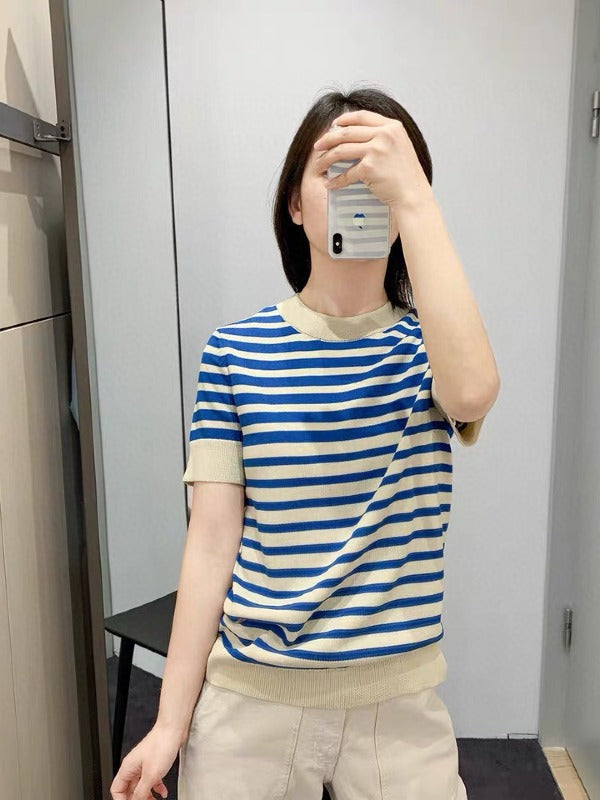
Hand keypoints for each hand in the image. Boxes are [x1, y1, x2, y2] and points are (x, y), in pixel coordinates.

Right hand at [110, 722, 182, 799]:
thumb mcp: (151, 775)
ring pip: (141, 785)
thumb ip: (141, 791)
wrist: (174, 729)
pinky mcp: (155, 762)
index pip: (117, 789)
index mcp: (128, 767)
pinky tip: (163, 792)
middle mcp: (134, 765)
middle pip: (130, 789)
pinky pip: (152, 779)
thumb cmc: (161, 744)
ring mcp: (144, 763)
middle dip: (137, 799)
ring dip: (147, 795)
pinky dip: (157, 787)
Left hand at [313, 109, 432, 210]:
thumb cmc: (407, 175)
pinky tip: (331, 184)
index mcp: (392, 126)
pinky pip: (347, 172)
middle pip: (347, 132)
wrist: (413, 194)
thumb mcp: (400, 146)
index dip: (345, 119)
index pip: (362, 116)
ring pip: (342, 150)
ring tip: (319, 163)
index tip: (334, 125)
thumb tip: (360, 134)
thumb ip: (384, 136)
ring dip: (327, 157)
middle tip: (318, 145)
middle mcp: (385, 134)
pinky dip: (337, 180)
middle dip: (328, 138)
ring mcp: (377, 150)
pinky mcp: (370, 167)